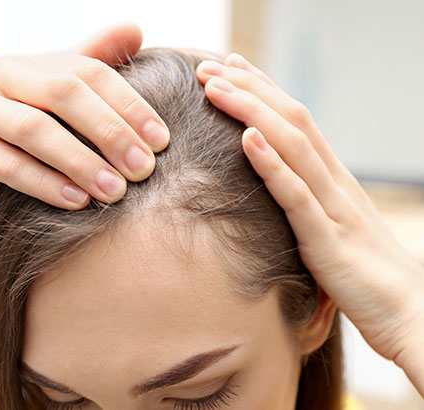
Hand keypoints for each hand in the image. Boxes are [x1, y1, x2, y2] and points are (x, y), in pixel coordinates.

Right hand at [0, 23, 169, 208]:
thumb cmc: (6, 115)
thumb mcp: (46, 86)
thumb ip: (89, 61)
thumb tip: (136, 28)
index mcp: (33, 62)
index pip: (91, 72)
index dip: (131, 105)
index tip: (163, 141)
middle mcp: (3, 75)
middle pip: (66, 94)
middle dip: (111, 133)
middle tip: (144, 170)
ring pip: (35, 130)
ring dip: (81, 162)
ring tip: (115, 191)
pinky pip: (4, 162)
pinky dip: (44, 182)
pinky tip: (76, 201)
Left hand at [196, 54, 423, 394]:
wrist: (408, 308)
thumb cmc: (363, 268)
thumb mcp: (331, 222)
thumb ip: (306, 198)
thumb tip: (274, 183)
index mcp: (332, 178)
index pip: (295, 120)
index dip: (263, 90)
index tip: (230, 69)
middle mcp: (334, 182)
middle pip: (290, 120)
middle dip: (249, 89)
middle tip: (210, 67)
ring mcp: (332, 207)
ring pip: (292, 146)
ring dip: (252, 112)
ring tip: (218, 88)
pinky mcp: (328, 240)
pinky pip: (297, 195)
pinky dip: (271, 165)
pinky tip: (248, 139)